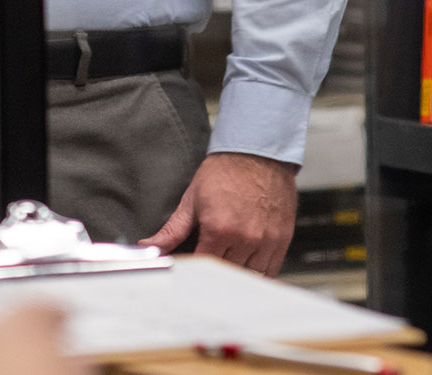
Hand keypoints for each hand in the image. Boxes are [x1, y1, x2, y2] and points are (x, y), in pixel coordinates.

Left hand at [139, 151, 297, 275]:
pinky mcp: (281, 241)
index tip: (188, 272)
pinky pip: (269, 271)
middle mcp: (245, 238)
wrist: (257, 154)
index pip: (202, 268)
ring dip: (235, 275)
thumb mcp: (191, 200)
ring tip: (225, 262)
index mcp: (220, 229)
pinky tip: (245, 263)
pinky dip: (257, 273)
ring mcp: (266, 242)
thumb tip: (149, 247)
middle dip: (213, 275)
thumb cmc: (225, 173)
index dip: (193, 272)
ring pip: (248, 277)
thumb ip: (172, 231)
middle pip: (225, 276)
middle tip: (205, 267)